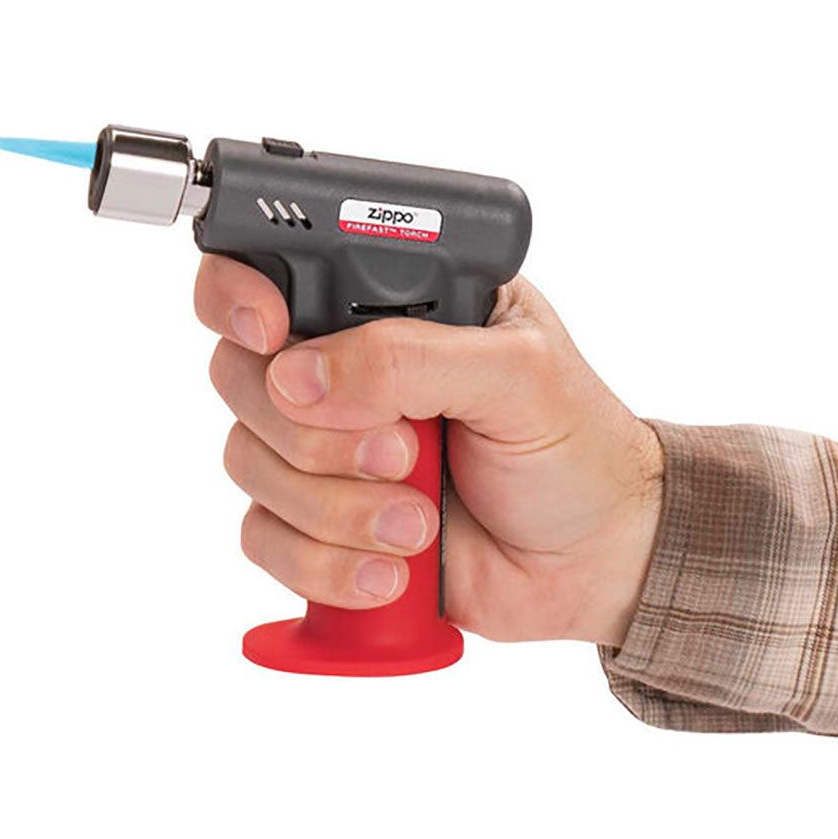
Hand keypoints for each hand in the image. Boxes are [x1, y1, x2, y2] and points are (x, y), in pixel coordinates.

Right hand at [194, 259, 663, 646]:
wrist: (595, 561)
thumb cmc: (576, 450)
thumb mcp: (519, 376)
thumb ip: (411, 358)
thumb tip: (300, 374)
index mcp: (394, 301)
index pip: (274, 268)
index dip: (243, 296)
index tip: (270, 333)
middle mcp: (347, 366)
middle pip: (242, 374)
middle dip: (319, 433)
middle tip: (405, 453)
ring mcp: (330, 447)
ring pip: (249, 462)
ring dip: (336, 508)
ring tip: (420, 526)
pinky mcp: (323, 523)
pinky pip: (266, 538)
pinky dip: (323, 563)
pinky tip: (392, 571)